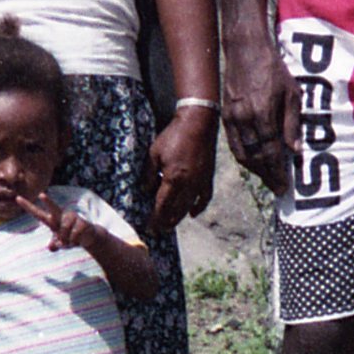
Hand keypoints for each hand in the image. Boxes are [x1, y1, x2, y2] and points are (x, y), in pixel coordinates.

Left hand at [14, 188, 93, 256]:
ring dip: (67, 240)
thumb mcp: (61, 244)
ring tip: (71, 241)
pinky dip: (74, 242)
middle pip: (54, 208)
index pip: (37, 213)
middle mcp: (62, 216)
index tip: (17, 198)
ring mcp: (73, 218)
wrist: (89, 238)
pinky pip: (74, 236)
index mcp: (53, 220)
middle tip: (42, 194)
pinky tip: (79, 239)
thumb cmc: (71, 238)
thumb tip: (51, 247)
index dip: (27, 206)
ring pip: (65, 231)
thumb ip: (54, 245)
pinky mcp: (82, 222)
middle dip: (48, 202)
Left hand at [149, 103, 216, 234]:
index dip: (156, 218)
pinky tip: (192, 214)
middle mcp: (188, 184)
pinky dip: (199, 207)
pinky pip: (204, 197)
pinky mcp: (208, 177)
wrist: (198, 123)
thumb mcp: (154, 153)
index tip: (150, 227)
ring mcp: (200, 181)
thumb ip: (149, 173)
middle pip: (176, 209)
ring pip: (189, 206)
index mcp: (173, 178)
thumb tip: (146, 189)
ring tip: (171, 225)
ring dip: (179, 217)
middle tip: (159, 230)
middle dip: (166, 221)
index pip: (163, 205)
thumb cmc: (173, 135)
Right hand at [220, 28, 293, 186]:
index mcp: (263, 113)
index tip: (284, 187)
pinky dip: (243, 156)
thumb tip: (294, 150)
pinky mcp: (225, 115)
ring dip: (255, 169)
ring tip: (267, 177)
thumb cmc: (274, 69)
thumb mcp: (291, 93)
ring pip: (242, 153)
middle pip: (256, 157)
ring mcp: (232, 117)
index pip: (270, 152)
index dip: (277, 172)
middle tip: (277, 187)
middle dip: (267, 175)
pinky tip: (253, 161)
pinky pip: (233, 143)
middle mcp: (244, 119)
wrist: (245, 50)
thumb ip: (292, 123)